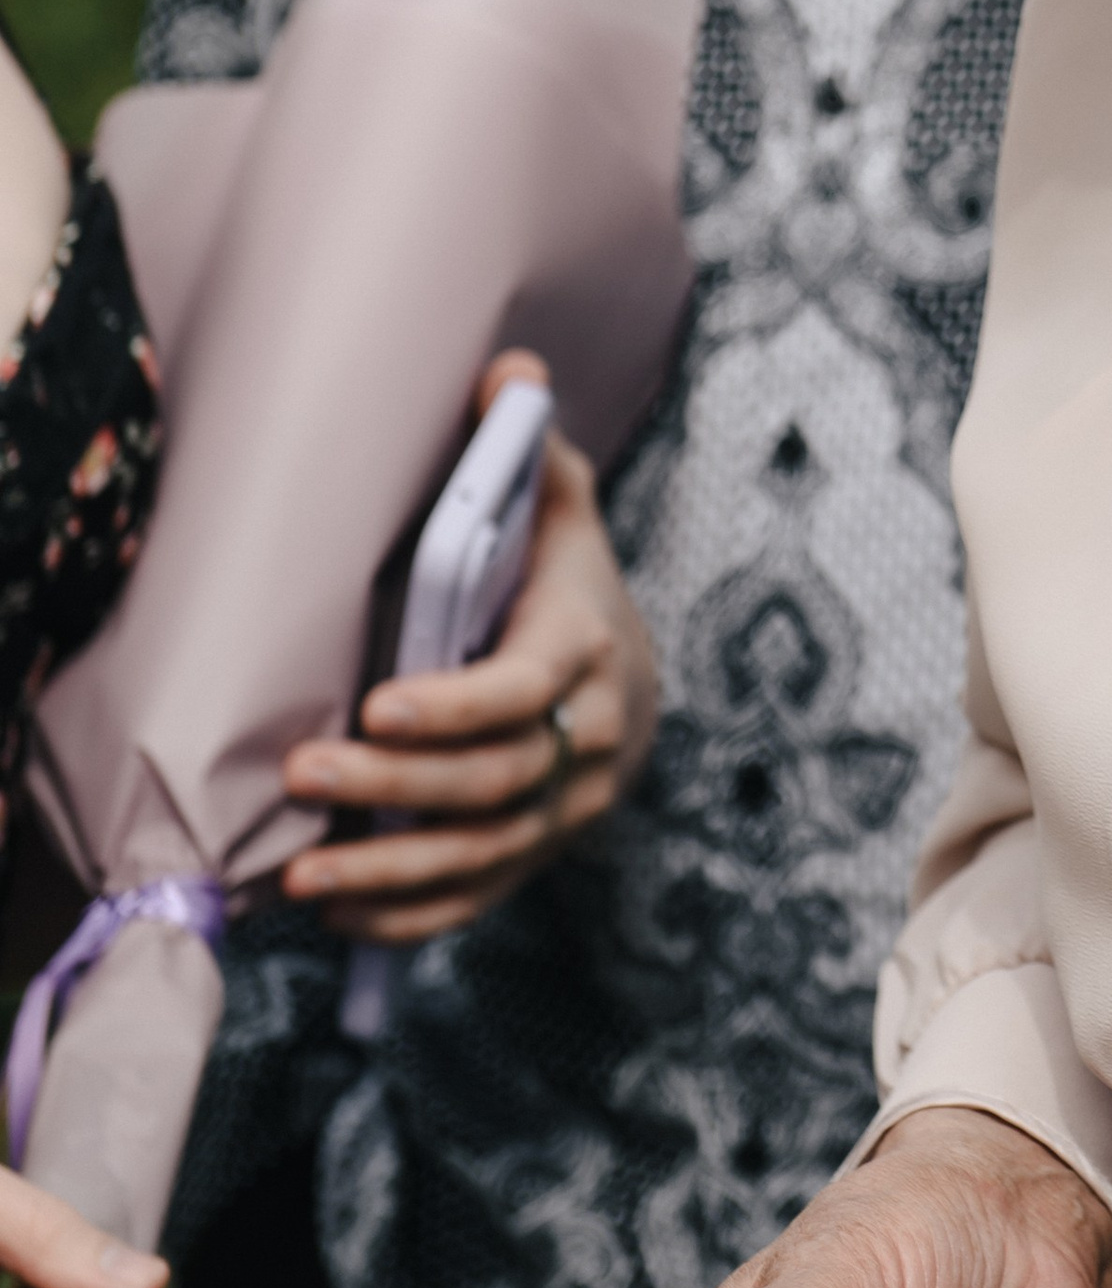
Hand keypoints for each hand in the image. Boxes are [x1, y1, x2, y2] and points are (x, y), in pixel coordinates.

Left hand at [279, 354, 657, 942]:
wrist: (636, 684)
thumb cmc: (568, 583)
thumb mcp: (561, 509)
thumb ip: (528, 450)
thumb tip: (506, 371)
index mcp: (584, 649)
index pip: (523, 689)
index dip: (456, 706)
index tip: (380, 705)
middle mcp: (585, 741)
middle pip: (491, 779)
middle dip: (394, 784)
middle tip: (301, 772)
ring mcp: (564, 810)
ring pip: (480, 852)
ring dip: (388, 869)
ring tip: (299, 873)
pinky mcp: (536, 854)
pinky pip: (475, 898)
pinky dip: (406, 916)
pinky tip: (333, 914)